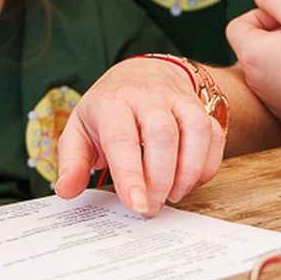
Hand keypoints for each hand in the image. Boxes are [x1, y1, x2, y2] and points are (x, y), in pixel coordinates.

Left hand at [54, 58, 226, 215]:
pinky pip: (214, 134)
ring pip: (196, 130)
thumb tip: (66, 190)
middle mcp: (148, 95)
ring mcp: (178, 98)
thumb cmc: (107, 110)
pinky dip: (207, 165)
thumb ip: (72, 162)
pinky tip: (190, 182)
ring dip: (189, 171)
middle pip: (163, 134)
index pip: (123, 138)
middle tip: (154, 206)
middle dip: (161, 178)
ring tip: (173, 195)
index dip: (131, 175)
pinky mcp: (200, 106)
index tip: (138, 205)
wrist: (140, 73)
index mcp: (112, 102)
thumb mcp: (80, 130)